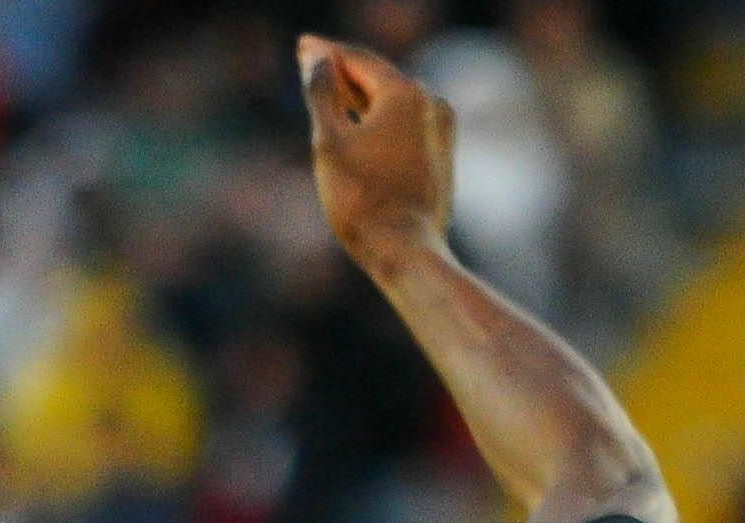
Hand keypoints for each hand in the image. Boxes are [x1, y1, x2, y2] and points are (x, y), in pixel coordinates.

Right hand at [297, 34, 453, 274]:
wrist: (406, 254)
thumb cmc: (362, 200)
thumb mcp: (328, 141)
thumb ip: (320, 92)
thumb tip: (318, 60)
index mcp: (405, 93)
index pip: (357, 60)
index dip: (326, 52)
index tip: (303, 46)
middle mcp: (430, 104)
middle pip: (377, 77)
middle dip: (342, 70)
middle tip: (312, 60)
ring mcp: (440, 131)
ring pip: (391, 102)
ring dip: (358, 95)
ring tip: (330, 91)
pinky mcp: (440, 157)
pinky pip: (403, 126)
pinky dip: (377, 119)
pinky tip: (359, 123)